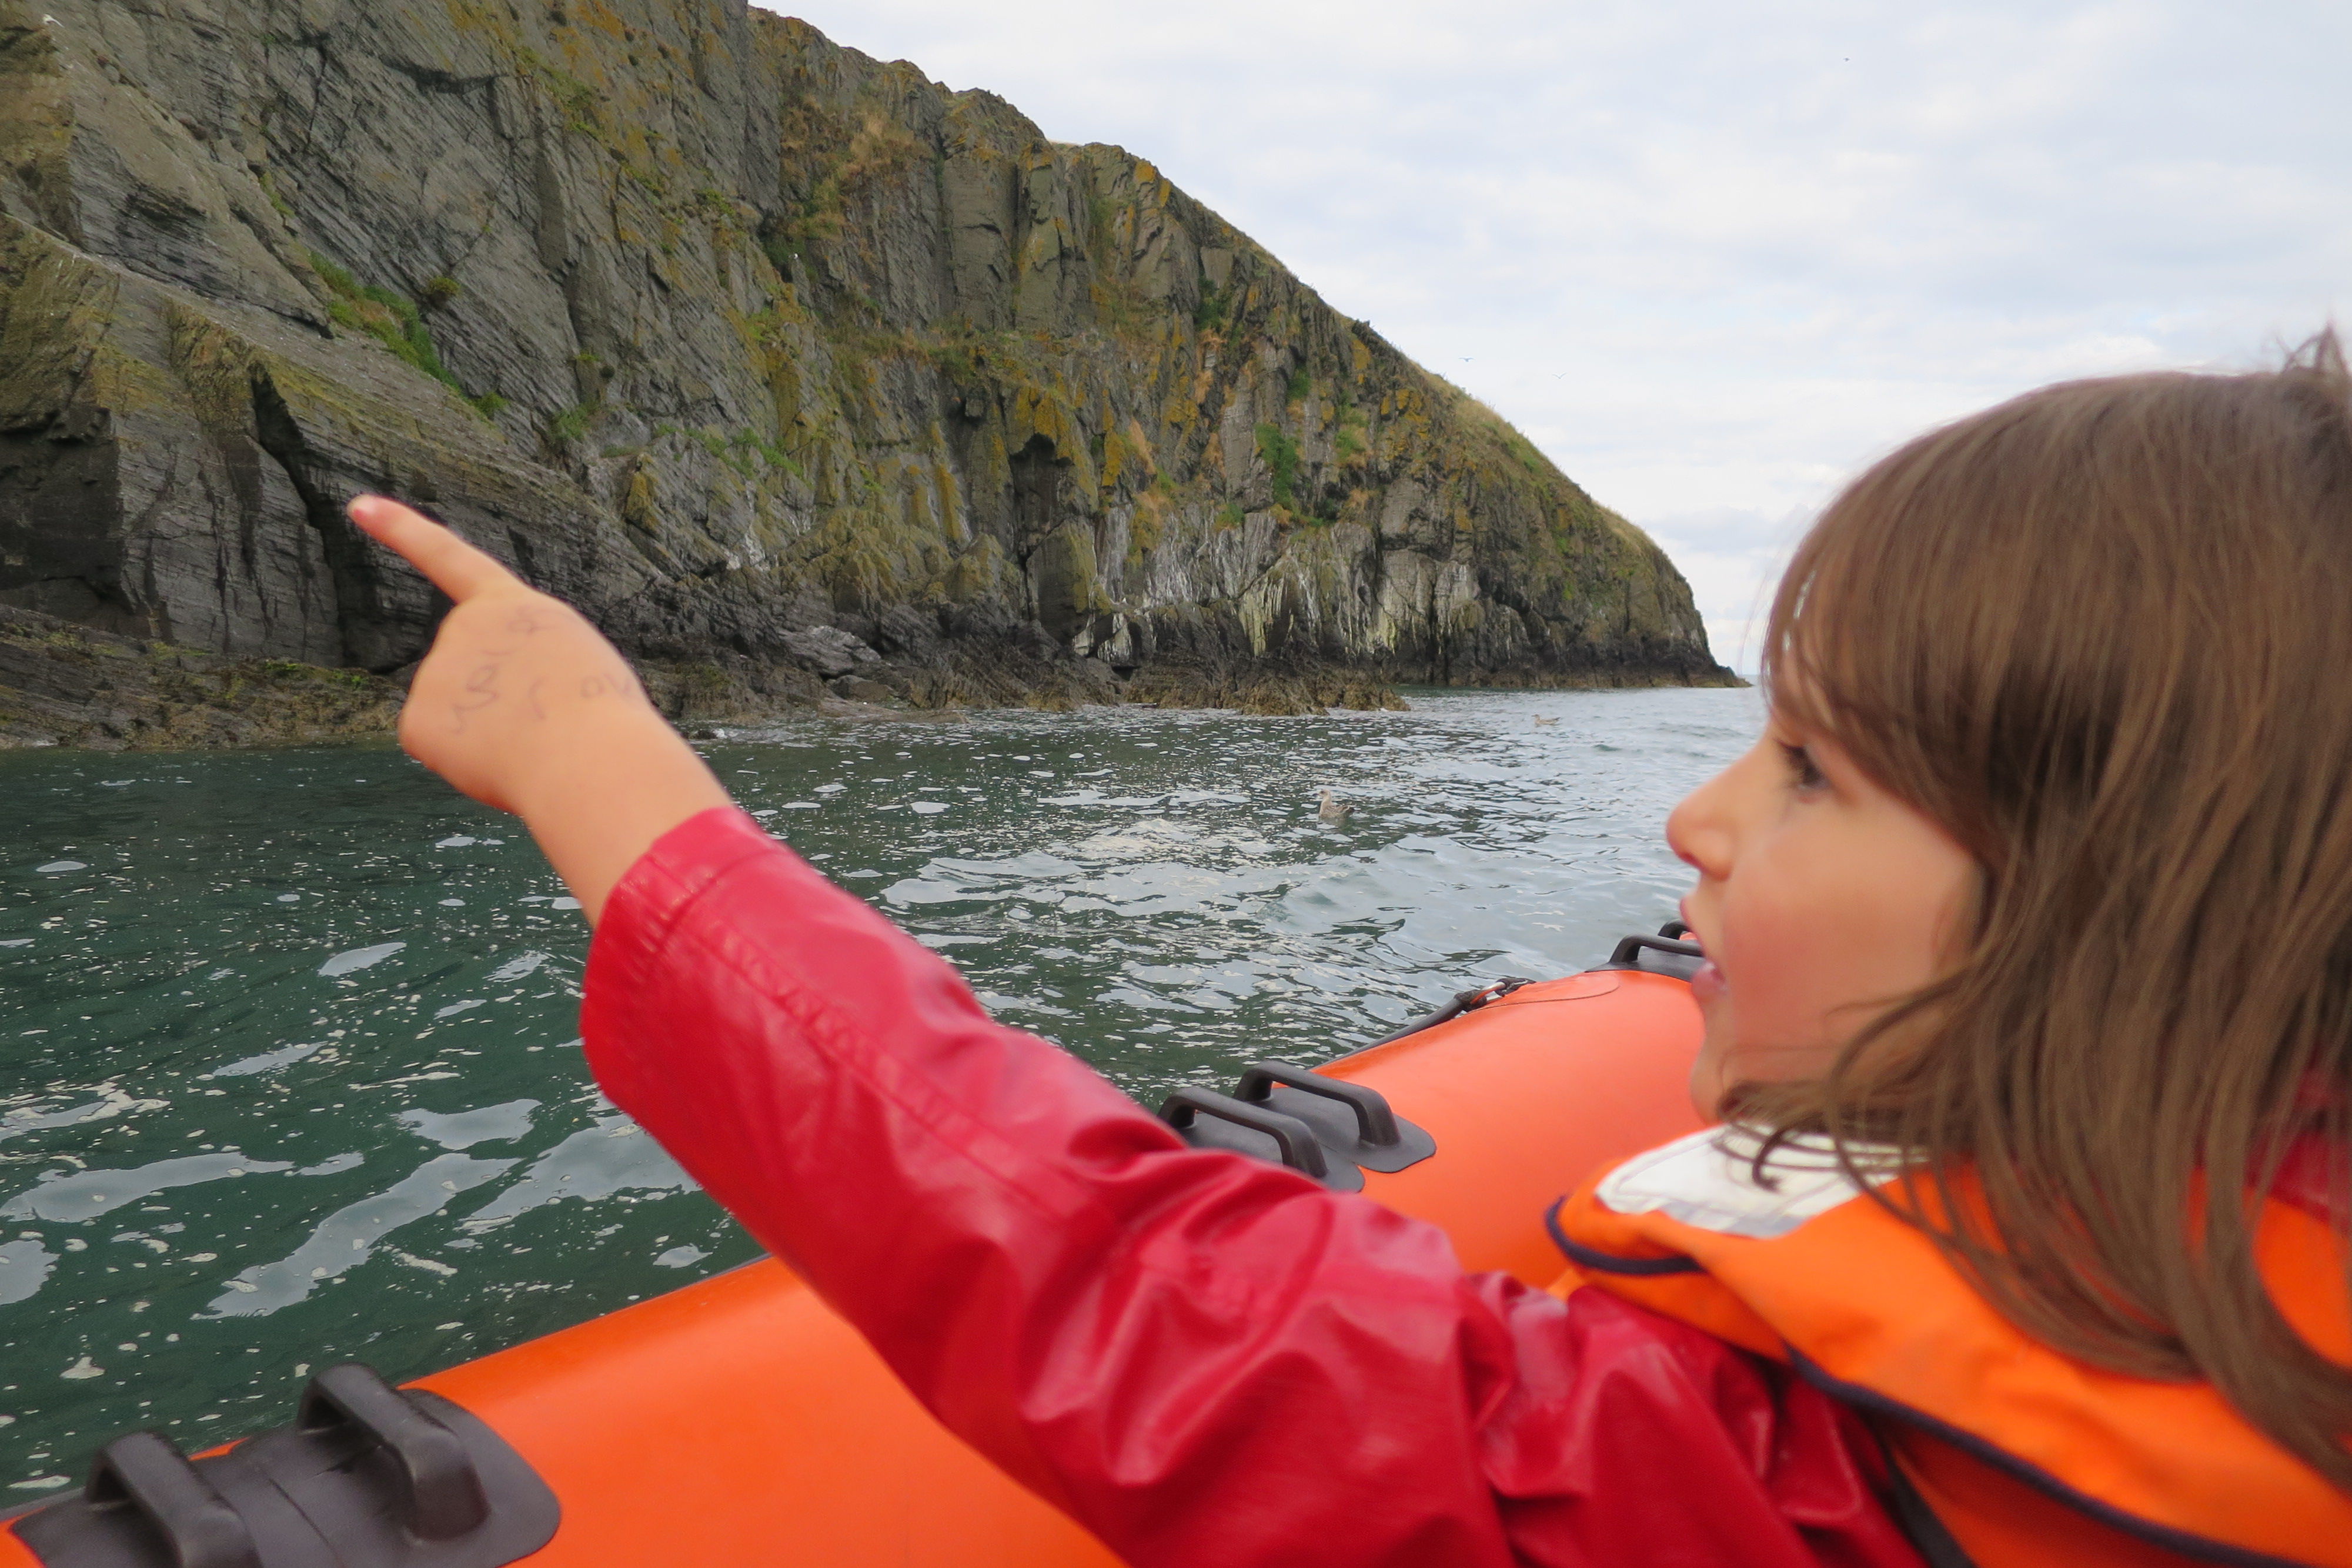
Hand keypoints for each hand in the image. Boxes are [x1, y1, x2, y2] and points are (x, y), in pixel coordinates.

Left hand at [350, 495, 731, 919]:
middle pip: (471, 674)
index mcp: (512, 606)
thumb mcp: (575, 665)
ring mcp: (435, 672)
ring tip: (537, 743)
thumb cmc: (603, 719)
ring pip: (459, 718)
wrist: (589, 759)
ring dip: (493, 738)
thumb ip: (524, 668)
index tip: (358, 506)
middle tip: (548, 723)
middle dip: (500, 704)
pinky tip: (503, 763)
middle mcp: (463, 628)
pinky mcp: (417, 722)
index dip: (401, 530)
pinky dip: (469, 766)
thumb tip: (486, 716)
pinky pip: (440, 749)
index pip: (449, 557)